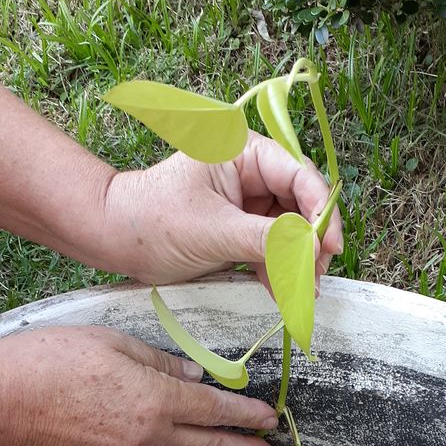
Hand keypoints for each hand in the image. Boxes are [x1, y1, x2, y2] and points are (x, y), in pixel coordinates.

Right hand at [4, 326, 277, 445]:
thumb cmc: (55, 358)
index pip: (214, 409)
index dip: (244, 415)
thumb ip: (160, 362)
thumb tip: (194, 376)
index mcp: (156, 399)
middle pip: (207, 444)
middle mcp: (149, 433)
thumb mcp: (114, 343)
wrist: (4, 398)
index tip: (269, 420)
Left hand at [99, 132, 342, 285]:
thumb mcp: (214, 231)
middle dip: (311, 241)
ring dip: (298, 261)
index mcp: (243, 152)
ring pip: (290, 230)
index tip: (331, 246)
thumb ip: (267, 240)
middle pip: (300, 204)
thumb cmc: (152, 222)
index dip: (321, 210)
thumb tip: (311, 251)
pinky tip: (285, 293)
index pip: (298, 175)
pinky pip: (271, 249)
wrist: (115, 241)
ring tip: (303, 291)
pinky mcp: (240, 230)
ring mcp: (247, 203)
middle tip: (317, 276)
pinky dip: (279, 271)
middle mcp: (251, 173)